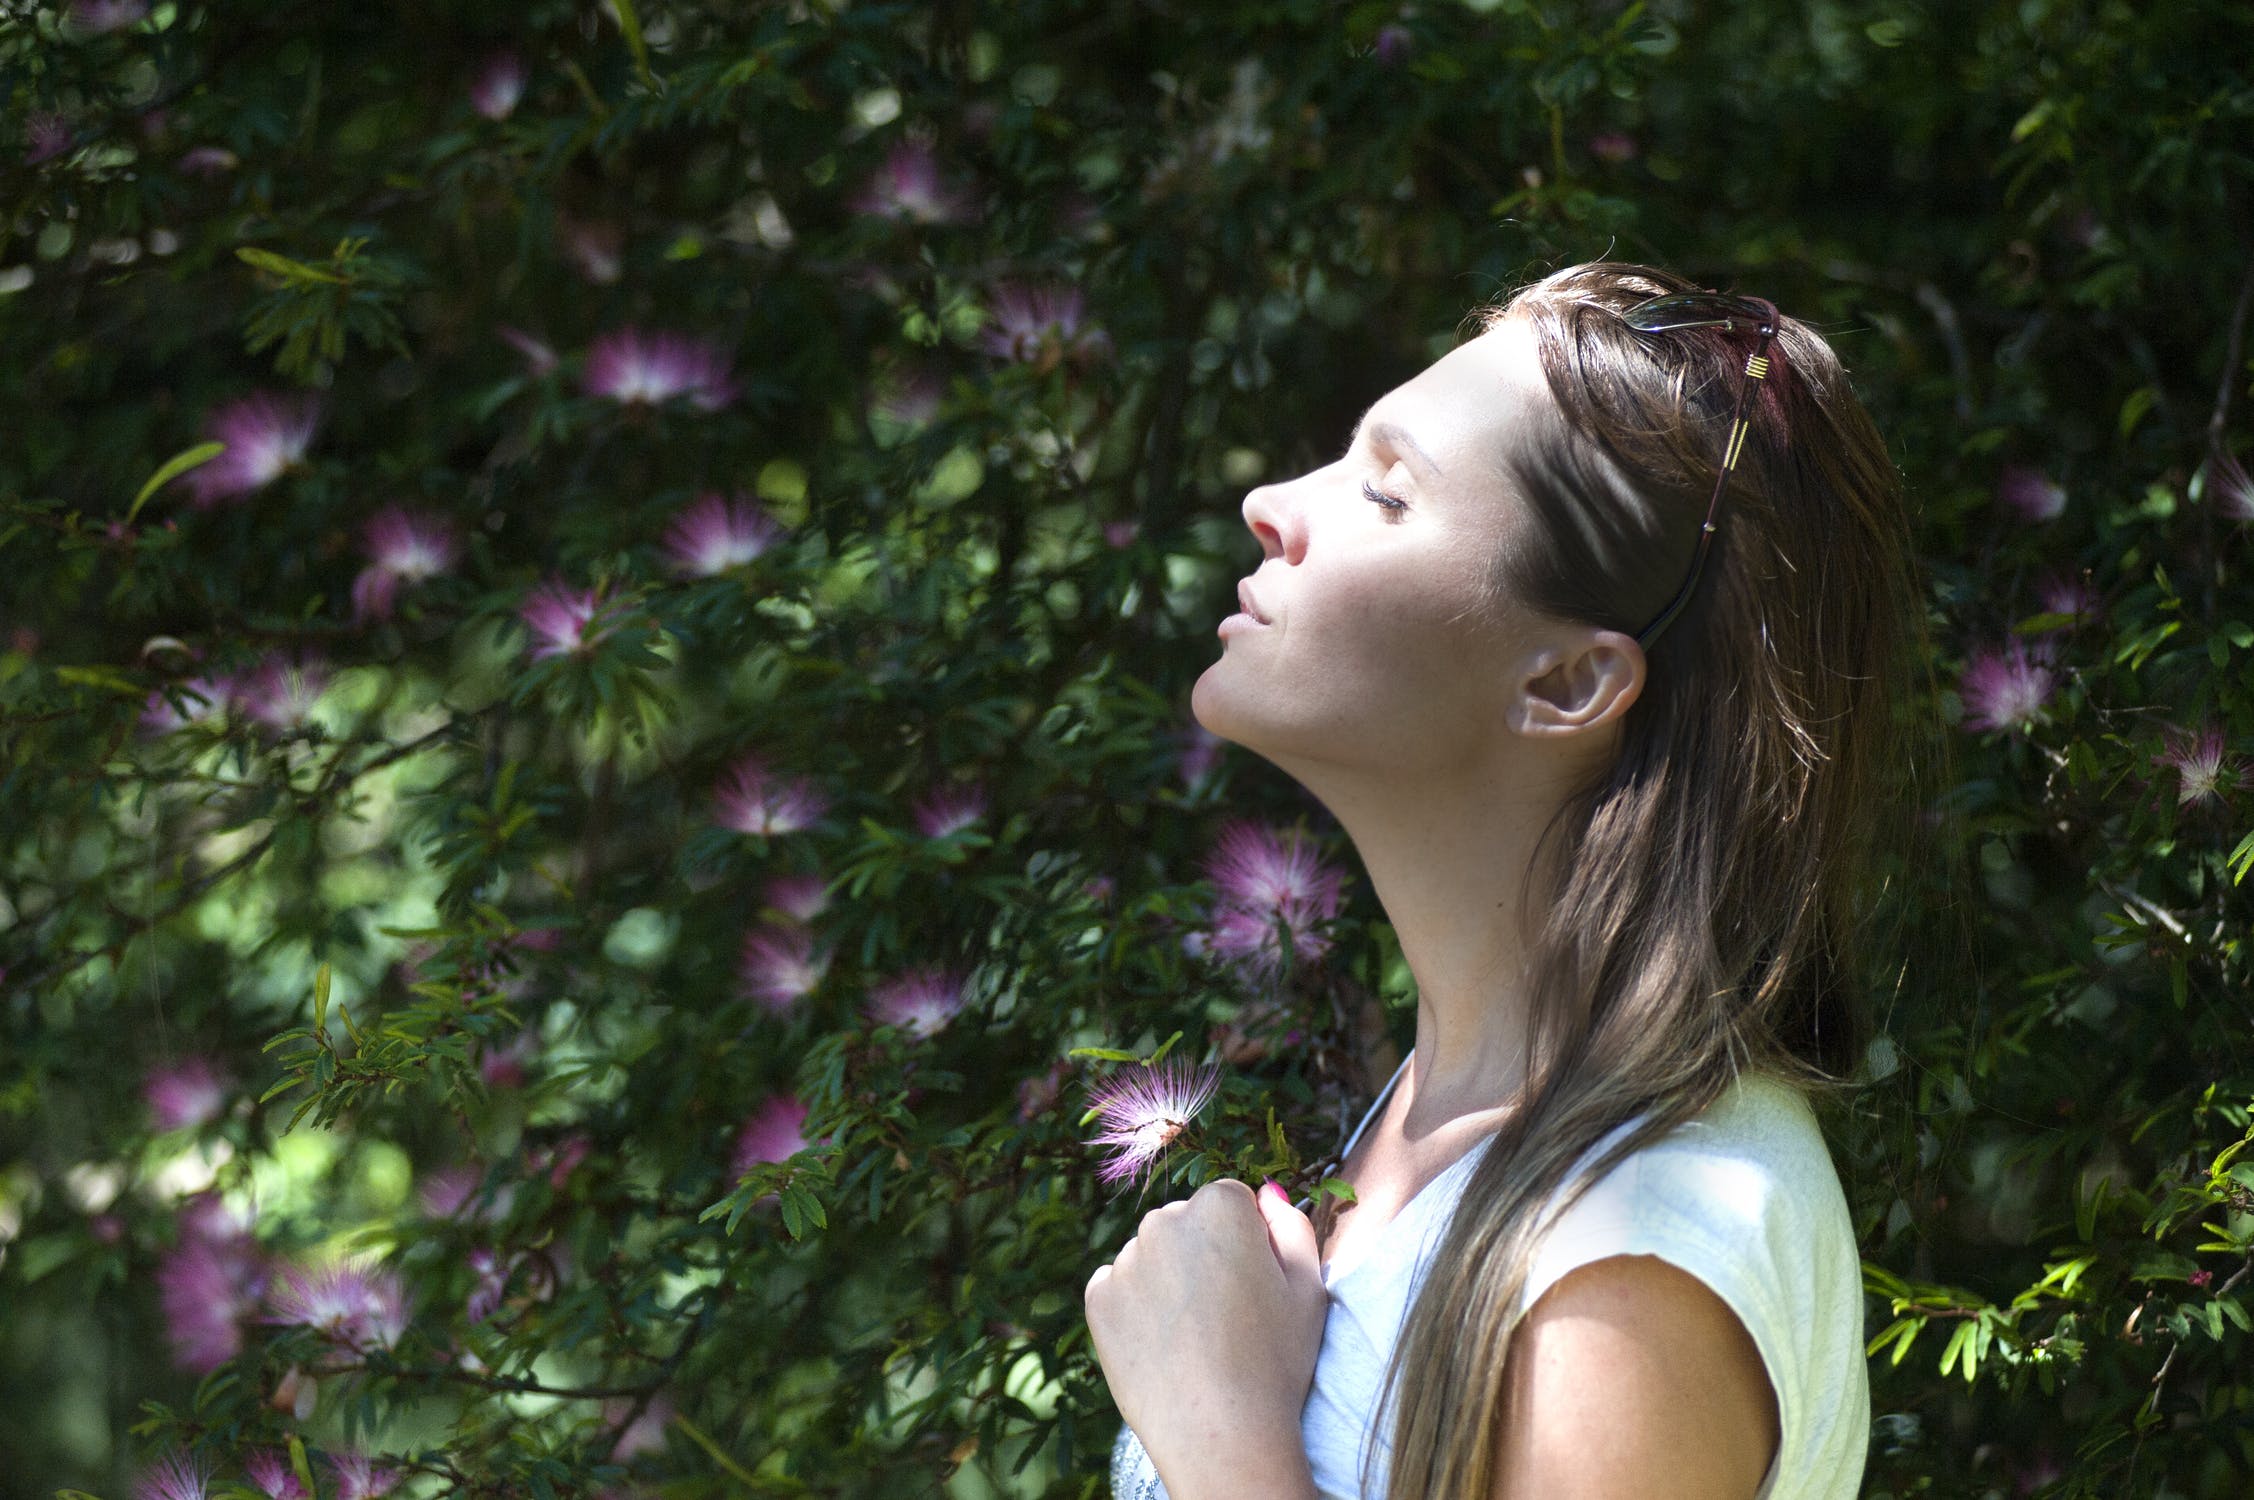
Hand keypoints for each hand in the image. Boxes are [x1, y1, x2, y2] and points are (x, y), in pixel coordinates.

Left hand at [1084, 1179, 1326, 1498]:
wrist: (1220, 1434)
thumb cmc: (1275, 1362)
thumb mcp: (1308, 1289)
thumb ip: (1292, 1228)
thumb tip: (1268, 1195)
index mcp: (1220, 1207)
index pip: (1232, 1201)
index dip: (1248, 1242)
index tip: (1254, 1284)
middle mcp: (1164, 1220)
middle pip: (1186, 1224)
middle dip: (1203, 1253)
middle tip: (1225, 1316)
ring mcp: (1126, 1259)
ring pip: (1151, 1256)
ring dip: (1168, 1279)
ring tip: (1195, 1338)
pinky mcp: (1098, 1297)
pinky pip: (1120, 1287)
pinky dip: (1137, 1307)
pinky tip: (1164, 1345)